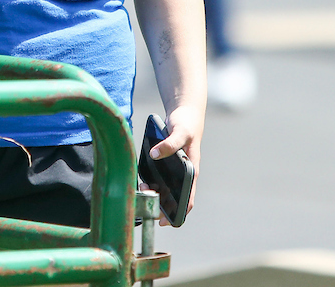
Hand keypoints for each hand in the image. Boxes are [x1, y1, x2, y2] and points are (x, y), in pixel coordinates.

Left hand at [144, 105, 202, 224]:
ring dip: (155, 192)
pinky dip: (152, 180)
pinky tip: (142, 178)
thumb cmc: (186, 123)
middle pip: (174, 196)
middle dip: (161, 204)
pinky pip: (160, 176)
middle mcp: (185, 173)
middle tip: (146, 202)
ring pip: (166, 187)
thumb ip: (169, 143)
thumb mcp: (179, 132)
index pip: (188, 198)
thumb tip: (154, 154)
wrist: (186, 113)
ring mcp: (176, 169)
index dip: (179, 212)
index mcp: (192, 170)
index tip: (166, 222)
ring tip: (142, 188)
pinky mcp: (167, 162)